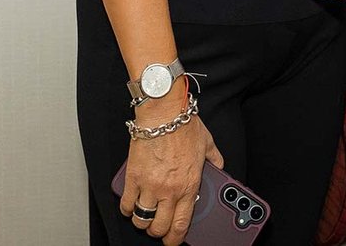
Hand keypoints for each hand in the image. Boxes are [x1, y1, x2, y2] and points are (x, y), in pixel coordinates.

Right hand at [118, 104, 223, 244]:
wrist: (163, 112)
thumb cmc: (184, 125)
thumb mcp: (207, 144)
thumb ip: (214, 159)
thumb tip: (219, 167)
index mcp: (189, 185)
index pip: (181, 224)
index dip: (175, 239)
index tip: (173, 240)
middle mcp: (169, 190)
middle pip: (159, 226)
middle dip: (158, 232)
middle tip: (158, 228)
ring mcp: (150, 185)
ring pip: (141, 219)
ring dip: (142, 222)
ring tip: (144, 217)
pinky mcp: (133, 177)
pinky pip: (127, 203)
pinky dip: (128, 209)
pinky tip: (131, 205)